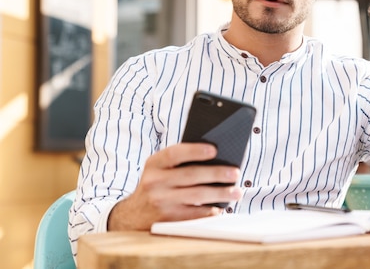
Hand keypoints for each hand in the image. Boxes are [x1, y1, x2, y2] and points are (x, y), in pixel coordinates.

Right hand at [107, 143, 241, 230]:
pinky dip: (210, 211)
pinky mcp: (167, 220)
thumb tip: (217, 156)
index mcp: (154, 164)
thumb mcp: (159, 169)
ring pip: (196, 196)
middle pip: (191, 175)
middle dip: (217, 173)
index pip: (175, 153)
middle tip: (235, 172)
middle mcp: (154, 182)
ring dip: (220, 193)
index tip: (215, 149)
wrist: (131, 215)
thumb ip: (180, 161)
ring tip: (236, 191)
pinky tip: (222, 207)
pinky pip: (194, 215)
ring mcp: (161, 202)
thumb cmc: (157, 185)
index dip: (195, 151)